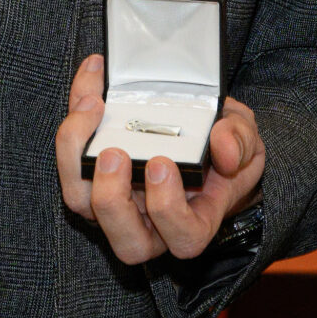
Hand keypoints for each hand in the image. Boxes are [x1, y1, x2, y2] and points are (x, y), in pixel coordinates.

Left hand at [56, 53, 264, 264]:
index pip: (183, 237)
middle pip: (123, 238)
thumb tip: (225, 151)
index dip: (168, 209)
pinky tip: (91, 79)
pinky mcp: (91, 174)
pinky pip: (71, 158)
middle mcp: (150, 222)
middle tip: (113, 153)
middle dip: (111, 199)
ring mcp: (117, 201)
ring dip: (75, 158)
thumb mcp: (245, 138)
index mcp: (193, 219)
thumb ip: (240, 141)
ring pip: (82, 202)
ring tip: (91, 109)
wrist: (204, 134)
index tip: (161, 164)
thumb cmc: (223, 147)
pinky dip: (75, 119)